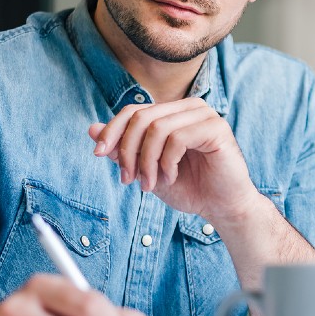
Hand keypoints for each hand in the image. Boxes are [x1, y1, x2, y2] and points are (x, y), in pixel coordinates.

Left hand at [89, 98, 261, 223]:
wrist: (222, 208)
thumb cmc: (190, 188)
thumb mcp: (148, 170)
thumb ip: (124, 149)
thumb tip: (92, 129)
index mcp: (174, 113)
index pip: (134, 111)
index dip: (112, 130)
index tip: (99, 154)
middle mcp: (189, 107)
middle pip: (142, 117)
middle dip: (128, 151)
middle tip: (128, 180)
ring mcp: (205, 114)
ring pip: (157, 127)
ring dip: (147, 161)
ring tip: (150, 184)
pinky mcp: (216, 127)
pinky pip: (177, 138)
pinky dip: (167, 162)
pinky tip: (171, 177)